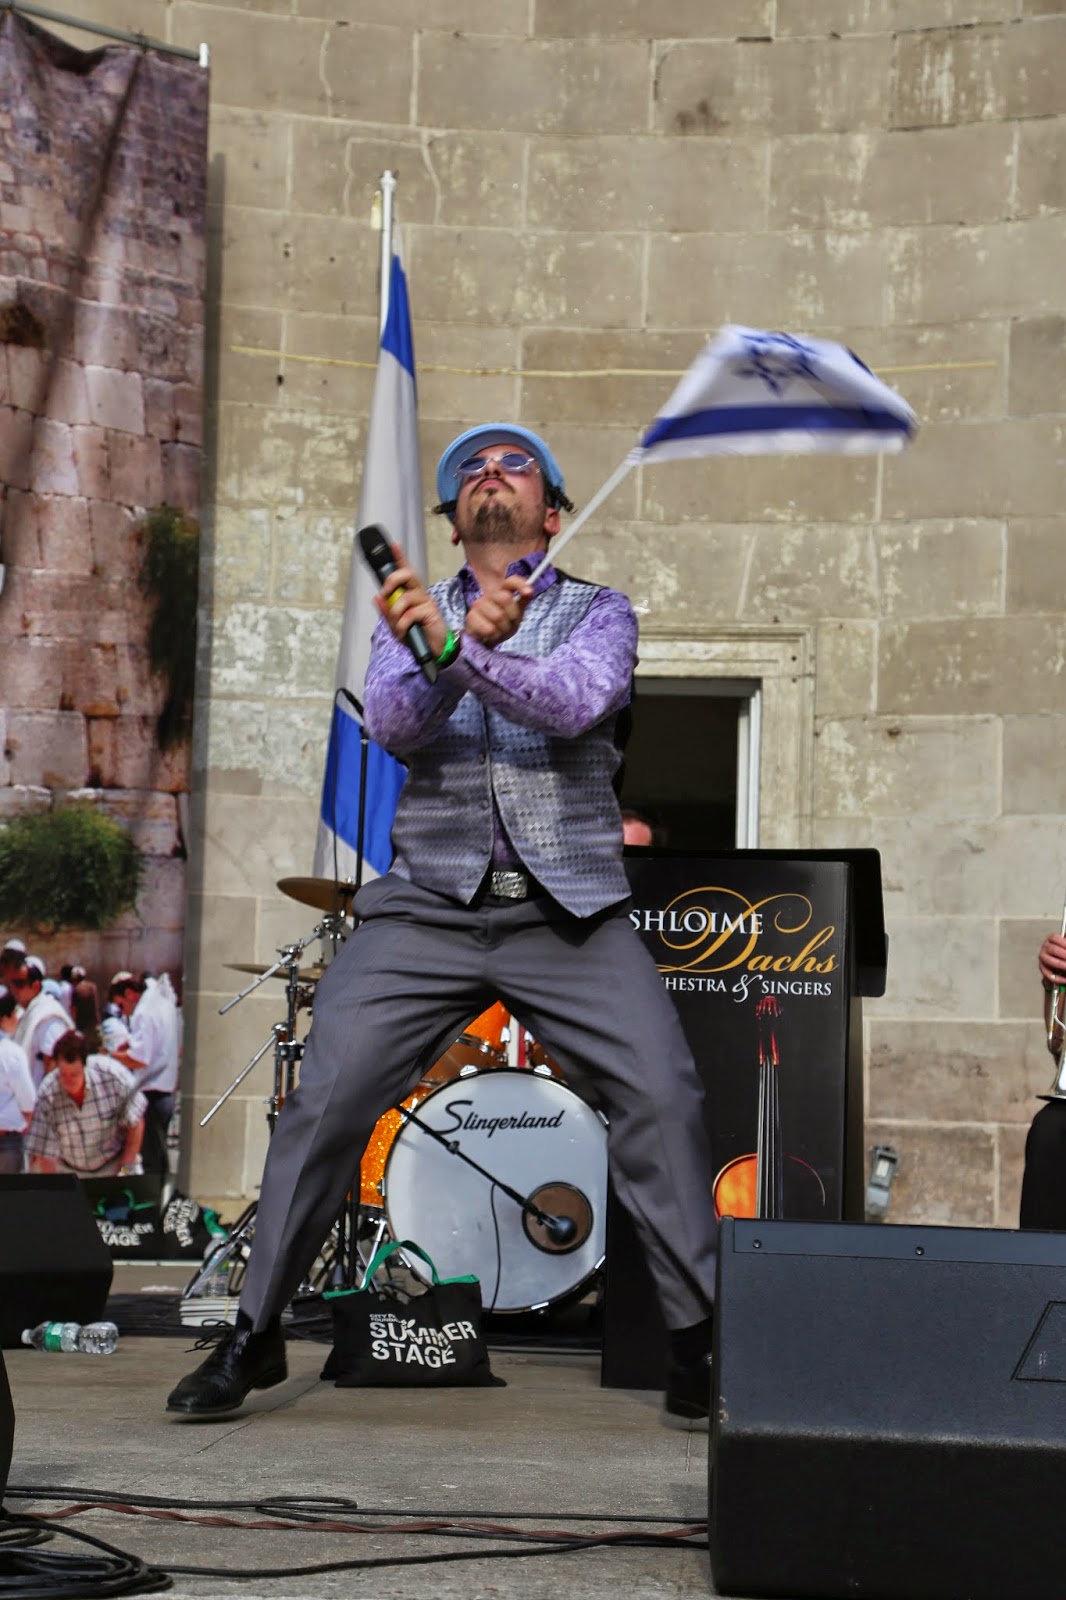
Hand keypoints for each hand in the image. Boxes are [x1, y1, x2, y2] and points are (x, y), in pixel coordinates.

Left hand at [373, 543, 449, 659]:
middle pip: (408, 575)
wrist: (434, 650)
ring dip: (395, 612)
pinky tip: (404, 633)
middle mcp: (420, 593)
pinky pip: (410, 614)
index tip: (394, 545)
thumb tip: (376, 598)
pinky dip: (402, 626)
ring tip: (397, 626)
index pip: (405, 571)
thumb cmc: (416, 634)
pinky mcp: (431, 612)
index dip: (400, 557)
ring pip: (406, 597)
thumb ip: (386, 612)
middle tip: (385, 594)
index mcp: (411, 593)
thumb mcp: (396, 624)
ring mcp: (426, 602)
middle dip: (392, 581)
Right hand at [464, 576, 533, 648]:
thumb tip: (530, 590)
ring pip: (498, 616)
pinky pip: (489, 628)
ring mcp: (478, 604)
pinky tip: (490, 635)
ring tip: (499, 631)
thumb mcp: (516, 615)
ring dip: (503, 629)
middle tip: (509, 623)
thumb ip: (523, 602)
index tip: (528, 592)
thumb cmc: (502, 625)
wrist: (485, 640)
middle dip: (512, 616)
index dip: (520, 584)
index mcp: (501, 592)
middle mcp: (489, 595)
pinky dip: (494, 635)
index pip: (511, 581)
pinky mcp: (470, 617)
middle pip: (505, 598)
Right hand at [1039, 933, 1065, 986]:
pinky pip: (1048, 974)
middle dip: (1064, 955)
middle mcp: (1045, 948)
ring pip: (1049, 961)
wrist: (1063, 964)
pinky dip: (1058, 978)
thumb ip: (1065, 943)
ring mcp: (1043, 959)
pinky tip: (1065, 979)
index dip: (1063, 942)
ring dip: (1061, 965)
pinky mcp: (1043, 970)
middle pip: (1053, 949)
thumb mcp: (1065, 947)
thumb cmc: (1064, 954)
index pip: (1054, 938)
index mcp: (1051, 940)